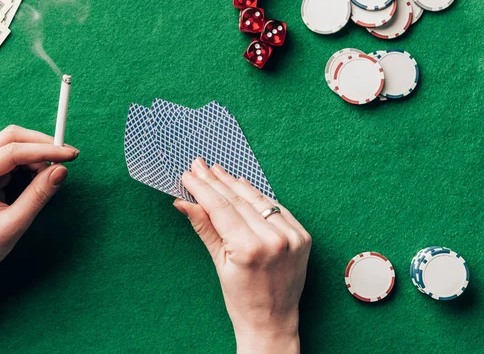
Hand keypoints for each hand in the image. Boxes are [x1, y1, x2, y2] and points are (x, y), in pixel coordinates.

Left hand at [0, 125, 78, 291]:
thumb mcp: (14, 224)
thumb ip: (38, 195)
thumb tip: (61, 170)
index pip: (13, 150)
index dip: (45, 149)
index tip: (71, 155)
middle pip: (11, 137)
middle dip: (41, 144)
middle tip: (67, 157)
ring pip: (13, 144)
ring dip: (37, 154)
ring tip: (52, 175)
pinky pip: (12, 158)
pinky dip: (30, 164)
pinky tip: (40, 179)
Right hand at [174, 158, 310, 353]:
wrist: (272, 321)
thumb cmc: (241, 299)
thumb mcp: (218, 263)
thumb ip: (204, 227)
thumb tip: (183, 202)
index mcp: (250, 249)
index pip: (221, 208)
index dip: (202, 189)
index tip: (189, 175)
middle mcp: (275, 239)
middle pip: (238, 200)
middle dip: (216, 181)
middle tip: (198, 165)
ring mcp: (293, 236)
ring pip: (258, 200)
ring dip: (235, 184)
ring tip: (217, 170)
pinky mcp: (302, 236)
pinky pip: (276, 208)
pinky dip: (258, 196)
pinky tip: (242, 184)